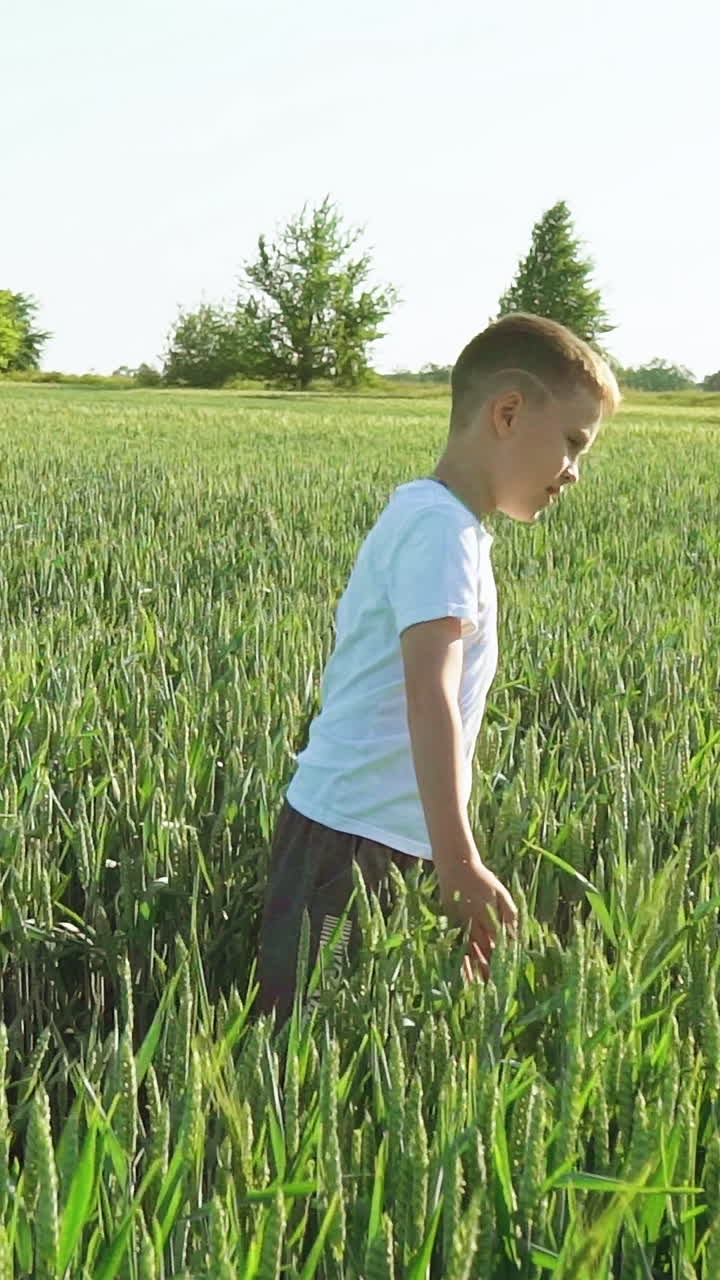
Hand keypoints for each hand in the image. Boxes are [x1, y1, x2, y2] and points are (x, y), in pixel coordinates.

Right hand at [435, 854, 517, 981]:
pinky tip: (464, 976)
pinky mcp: (451, 926)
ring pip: (469, 953)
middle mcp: (473, 924)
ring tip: (480, 990)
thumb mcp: (501, 894)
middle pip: (484, 952)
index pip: (499, 944)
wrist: (456, 866)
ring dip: (475, 972)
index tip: (512, 977)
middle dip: (491, 971)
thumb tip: (517, 937)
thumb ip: (510, 915)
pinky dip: (461, 963)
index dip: (505, 961)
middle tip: (498, 992)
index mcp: (488, 916)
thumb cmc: (483, 880)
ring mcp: (460, 926)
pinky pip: (457, 949)